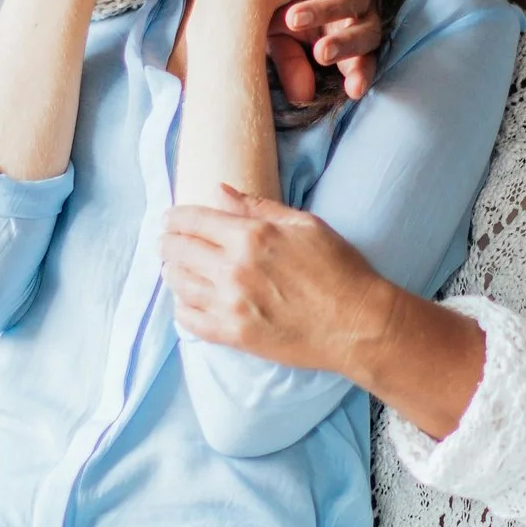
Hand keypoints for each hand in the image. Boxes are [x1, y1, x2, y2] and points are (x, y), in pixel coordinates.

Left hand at [160, 186, 391, 371]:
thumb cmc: (339, 270)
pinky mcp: (233, 335)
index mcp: (251, 236)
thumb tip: (221, 191)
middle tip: (168, 242)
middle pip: (177, 251)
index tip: (171, 219)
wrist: (357, 324)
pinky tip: (188, 301)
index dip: (175, 217)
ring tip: (177, 269)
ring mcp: (230, 305)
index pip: (192, 220)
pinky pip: (188, 320)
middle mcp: (233, 269)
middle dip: (168, 243)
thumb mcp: (305, 225)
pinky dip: (182, 307)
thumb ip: (258, 207)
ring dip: (173, 272)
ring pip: (178, 284)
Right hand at [266, 0, 382, 102]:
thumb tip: (302, 96)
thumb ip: (291, 62)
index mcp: (349, 34)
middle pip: (368, 30)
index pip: (364, 59)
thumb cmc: (277, 3)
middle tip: (320, 54)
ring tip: (293, 18)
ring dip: (325, 8)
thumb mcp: (279, 36)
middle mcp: (361, 8)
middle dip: (346, 44)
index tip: (353, 90)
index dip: (361, 73)